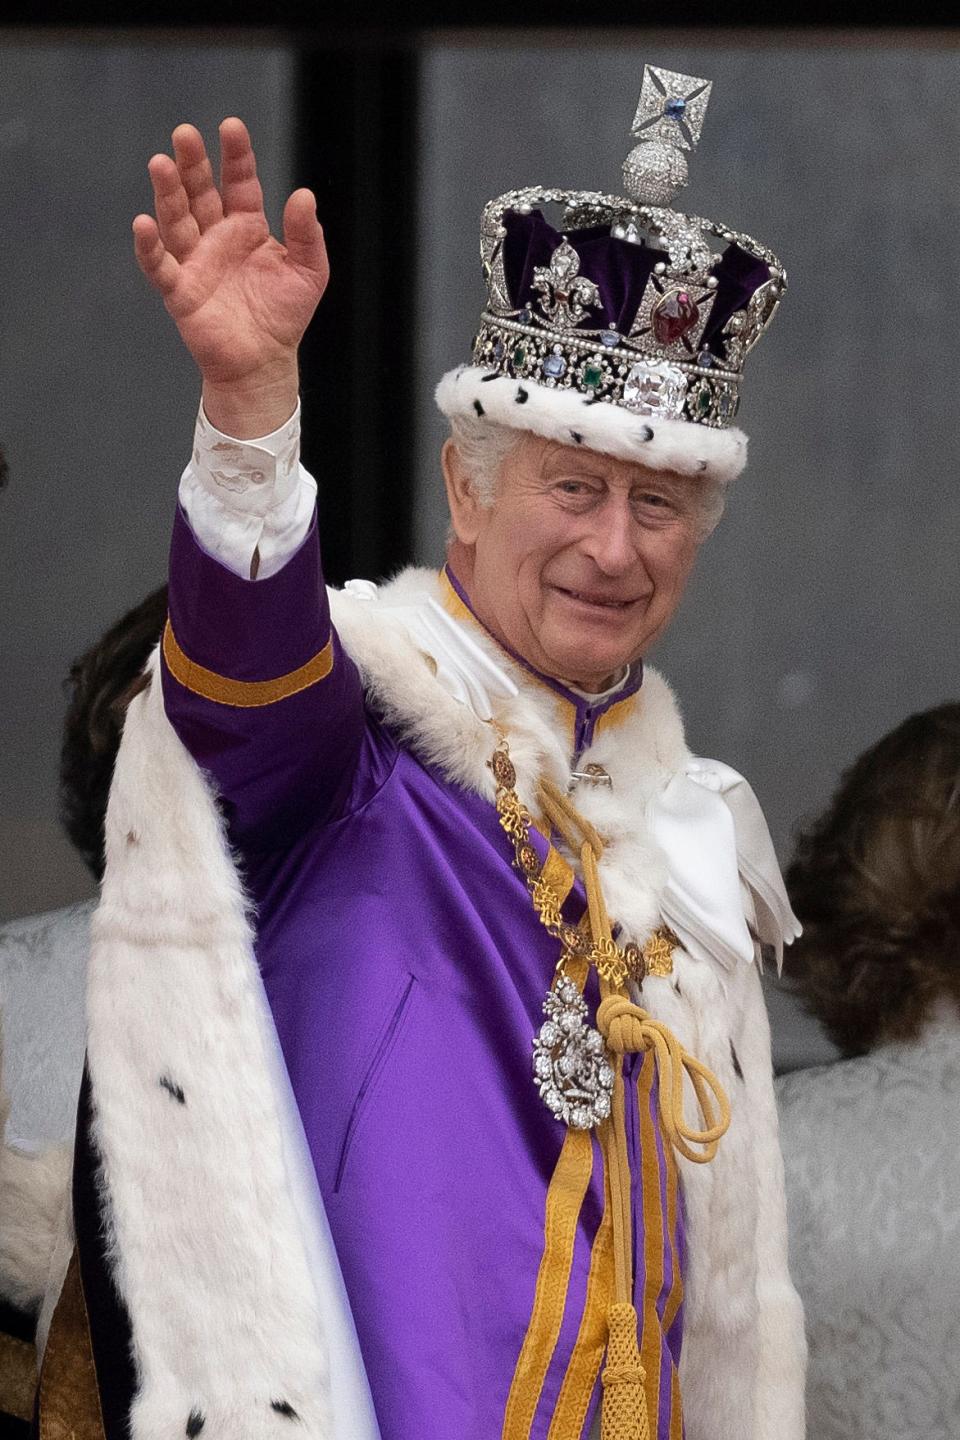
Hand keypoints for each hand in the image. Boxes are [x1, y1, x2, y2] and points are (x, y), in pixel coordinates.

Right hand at [133, 118, 328, 433]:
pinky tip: (143, 223)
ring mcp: (195, 261)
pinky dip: (150, 247)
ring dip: (167, 193)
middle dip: (192, 164)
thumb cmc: (285, 316)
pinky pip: (160, 266)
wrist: (264, 363)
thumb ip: (307, 234)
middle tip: (184, 133)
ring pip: (176, 220)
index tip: (231, 128)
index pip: (239, 182)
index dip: (235, 156)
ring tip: (161, 164)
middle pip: (200, 193)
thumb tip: (304, 195)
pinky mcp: (180, 291)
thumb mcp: (308, 271)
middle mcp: (216, 237)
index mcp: (247, 227)